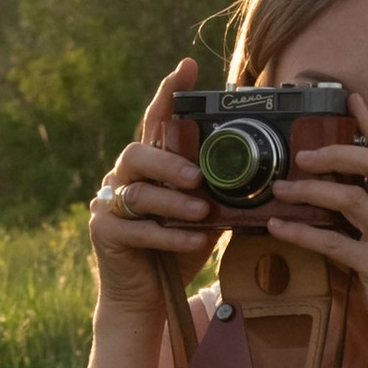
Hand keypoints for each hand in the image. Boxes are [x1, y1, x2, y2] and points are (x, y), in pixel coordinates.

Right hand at [85, 60, 216, 318]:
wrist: (146, 300)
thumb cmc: (176, 253)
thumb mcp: (203, 217)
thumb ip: (216, 193)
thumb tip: (262, 175)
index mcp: (149, 167)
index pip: (156, 123)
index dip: (169, 94)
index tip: (187, 68)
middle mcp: (123, 178)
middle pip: (138, 153)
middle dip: (169, 163)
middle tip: (198, 177)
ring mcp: (108, 205)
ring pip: (138, 192)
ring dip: (173, 202)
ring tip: (202, 212)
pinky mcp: (104, 234)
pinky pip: (138, 229)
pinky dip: (168, 235)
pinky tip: (193, 241)